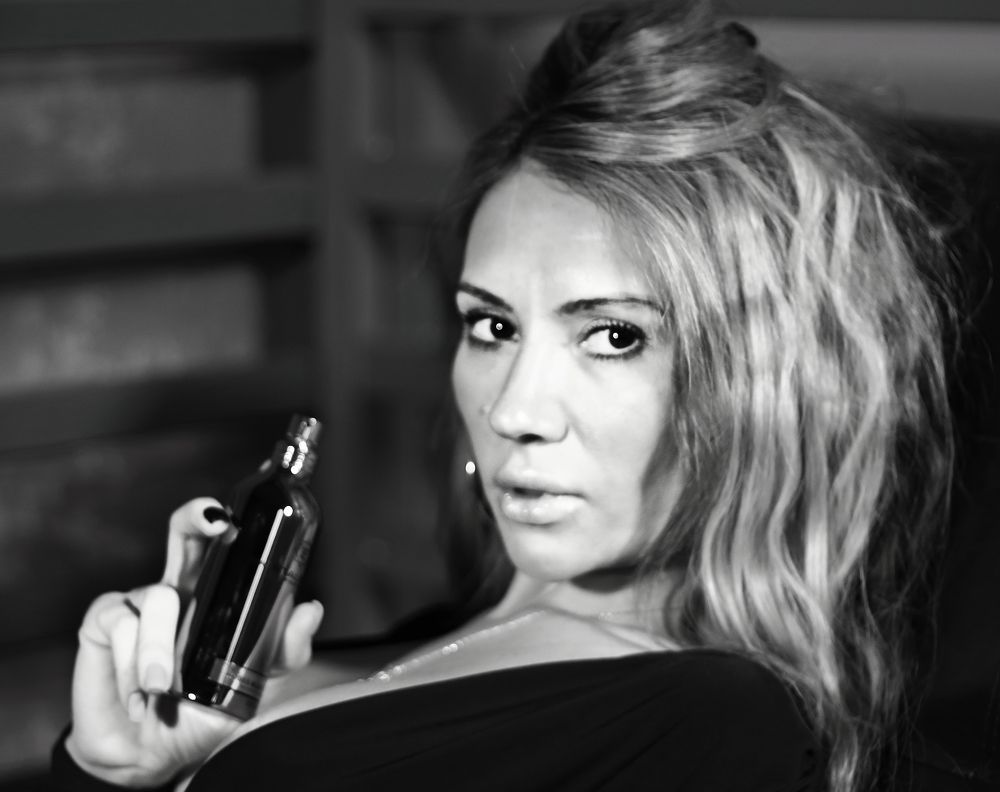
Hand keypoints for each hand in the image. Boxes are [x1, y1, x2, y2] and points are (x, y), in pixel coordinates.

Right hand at [65, 497, 323, 786]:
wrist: (148, 757)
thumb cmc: (199, 714)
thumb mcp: (250, 686)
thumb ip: (282, 649)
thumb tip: (311, 609)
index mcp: (216, 597)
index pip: (224, 546)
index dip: (231, 523)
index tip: (241, 517)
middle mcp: (181, 590)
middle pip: (185, 531)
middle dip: (198, 517)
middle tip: (216, 522)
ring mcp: (141, 602)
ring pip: (159, 597)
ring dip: (159, 650)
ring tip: (161, 690)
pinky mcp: (105, 622)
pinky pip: (121, 625)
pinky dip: (130, 665)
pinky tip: (136, 696)